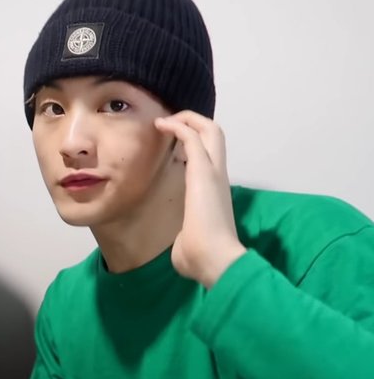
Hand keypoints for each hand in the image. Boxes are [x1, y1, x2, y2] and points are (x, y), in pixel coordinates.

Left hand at [155, 111, 245, 287]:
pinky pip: (192, 136)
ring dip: (187, 120)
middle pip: (215, 135)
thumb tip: (180, 245)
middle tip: (172, 125)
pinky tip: (160, 125)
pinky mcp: (203, 169)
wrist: (214, 259)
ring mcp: (213, 171)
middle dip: (194, 123)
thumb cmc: (201, 256)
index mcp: (214, 193)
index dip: (194, 147)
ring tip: (165, 121)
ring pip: (209, 129)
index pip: (210, 159)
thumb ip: (186, 236)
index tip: (174, 147)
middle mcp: (217, 177)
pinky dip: (177, 126)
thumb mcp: (190, 241)